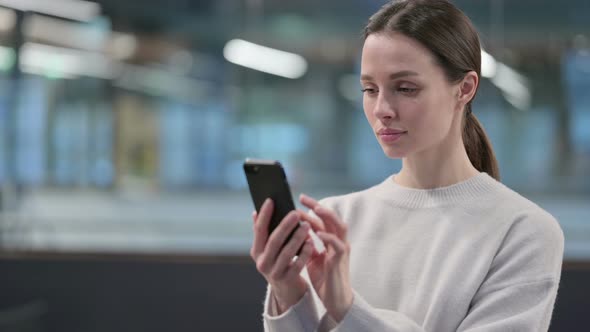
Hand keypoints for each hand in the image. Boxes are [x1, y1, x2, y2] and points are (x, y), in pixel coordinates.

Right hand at [250, 198, 315, 313]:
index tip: (271, 200)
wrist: (286, 290)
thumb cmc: (278, 262)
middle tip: (295, 213)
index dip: (264, 215)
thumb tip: (255, 212)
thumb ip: (263, 233)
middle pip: (274, 240)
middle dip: (285, 225)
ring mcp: (274, 272)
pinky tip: (311, 243)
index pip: (259, 230)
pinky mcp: (287, 280)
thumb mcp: (267, 250)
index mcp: (256, 251)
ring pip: (286, 252)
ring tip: (307, 225)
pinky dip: (304, 253)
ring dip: (297, 238)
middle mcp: (262, 262)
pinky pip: (297, 264)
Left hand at [299, 194, 353, 321]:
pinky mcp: (341, 261)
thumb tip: (291, 231)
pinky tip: (318, 233)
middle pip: (331, 218)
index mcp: (331, 240)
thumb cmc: (324, 278)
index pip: (323, 219)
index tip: (300, 198)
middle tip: (303, 198)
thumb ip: (306, 244)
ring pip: (339, 227)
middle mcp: (338, 242)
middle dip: (318, 206)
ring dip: (328, 217)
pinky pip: (338, 246)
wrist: (334, 300)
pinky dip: (329, 238)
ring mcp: (341, 250)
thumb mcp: (312, 258)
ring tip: (315, 209)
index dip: (313, 208)